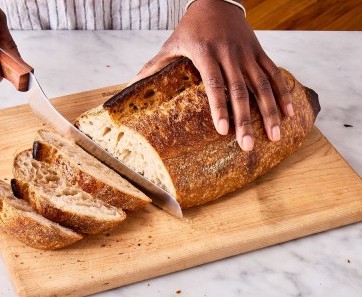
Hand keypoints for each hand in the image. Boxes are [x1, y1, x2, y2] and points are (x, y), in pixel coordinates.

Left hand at [132, 0, 293, 151]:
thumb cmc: (190, 27)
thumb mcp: (171, 44)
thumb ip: (154, 66)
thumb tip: (130, 84)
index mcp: (205, 53)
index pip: (214, 84)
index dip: (219, 107)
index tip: (223, 131)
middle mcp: (229, 54)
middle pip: (240, 90)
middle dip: (246, 120)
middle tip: (248, 145)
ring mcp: (247, 53)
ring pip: (263, 85)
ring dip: (271, 111)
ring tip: (275, 136)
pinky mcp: (259, 51)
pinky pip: (275, 74)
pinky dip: (283, 94)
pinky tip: (289, 114)